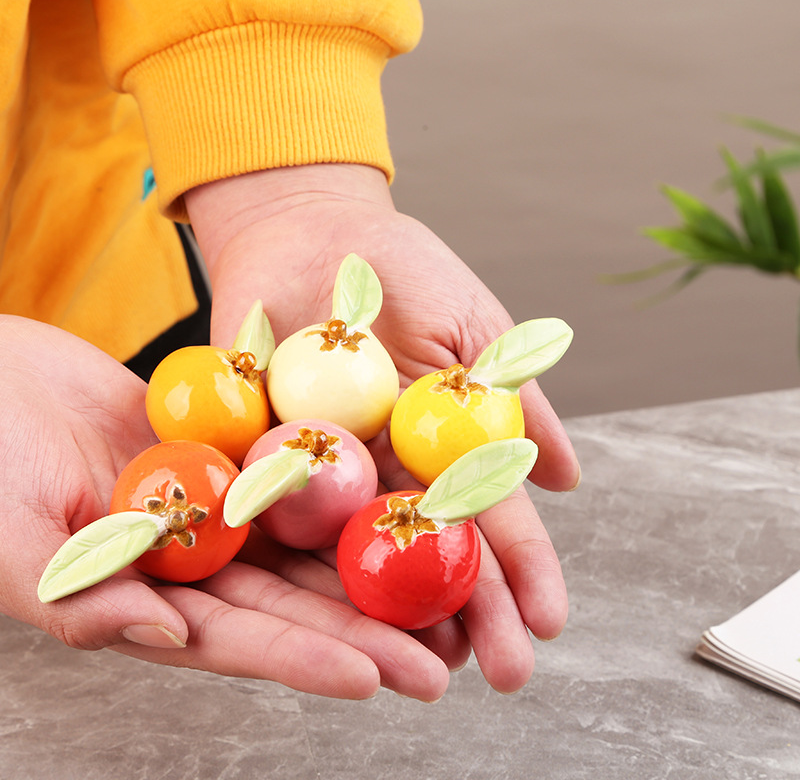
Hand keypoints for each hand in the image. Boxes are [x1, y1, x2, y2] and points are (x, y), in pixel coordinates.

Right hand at [0, 316, 452, 700]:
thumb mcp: (9, 536)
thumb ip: (78, 597)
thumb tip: (169, 639)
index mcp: (146, 596)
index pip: (238, 639)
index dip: (306, 659)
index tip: (377, 678)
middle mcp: (194, 559)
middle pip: (293, 601)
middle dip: (365, 630)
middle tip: (442, 656)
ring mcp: (216, 504)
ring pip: (306, 541)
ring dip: (371, 566)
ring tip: (442, 589)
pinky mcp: (227, 452)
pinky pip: (292, 469)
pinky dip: (342, 486)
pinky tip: (397, 495)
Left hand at [186, 164, 579, 692]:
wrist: (310, 226)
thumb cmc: (403, 270)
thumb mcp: (473, 327)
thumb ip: (516, 398)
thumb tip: (566, 480)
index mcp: (434, 445)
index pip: (484, 515)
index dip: (520, 568)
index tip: (551, 620)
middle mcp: (380, 469)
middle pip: (426, 548)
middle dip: (467, 608)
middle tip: (502, 673)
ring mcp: (319, 464)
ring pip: (355, 547)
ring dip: (390, 607)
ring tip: (422, 666)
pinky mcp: (257, 446)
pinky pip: (272, 501)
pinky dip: (293, 547)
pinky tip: (319, 604)